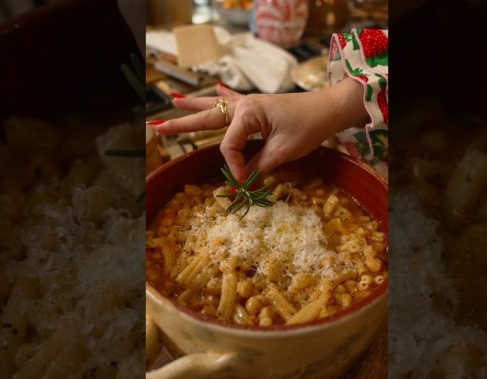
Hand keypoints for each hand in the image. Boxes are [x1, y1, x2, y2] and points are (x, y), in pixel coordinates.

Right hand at [153, 80, 367, 181]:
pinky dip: (221, 97)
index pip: (227, 147)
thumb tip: (240, 181)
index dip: (233, 167)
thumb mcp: (282, 152)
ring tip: (172, 102)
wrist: (329, 109)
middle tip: (157, 128)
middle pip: (206, 119)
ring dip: (194, 107)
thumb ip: (258, 166)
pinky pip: (234, 101)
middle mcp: (243, 106)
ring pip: (214, 107)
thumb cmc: (308, 127)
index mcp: (247, 114)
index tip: (244, 181)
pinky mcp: (258, 106)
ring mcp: (250, 103)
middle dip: (181, 124)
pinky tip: (214, 88)